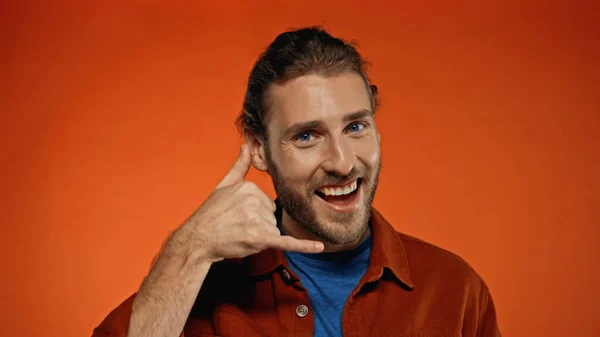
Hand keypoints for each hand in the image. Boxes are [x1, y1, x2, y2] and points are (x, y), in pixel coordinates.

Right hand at [175, 144, 323, 262]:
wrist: (197, 239)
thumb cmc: (210, 214)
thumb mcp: (224, 185)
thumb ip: (239, 165)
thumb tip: (246, 145)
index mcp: (250, 188)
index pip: (266, 202)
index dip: (254, 213)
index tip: (236, 215)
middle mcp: (255, 202)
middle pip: (271, 217)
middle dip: (258, 225)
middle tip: (236, 226)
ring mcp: (257, 220)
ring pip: (272, 231)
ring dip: (259, 237)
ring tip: (238, 235)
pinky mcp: (259, 239)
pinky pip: (286, 242)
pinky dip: (303, 246)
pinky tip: (319, 247)